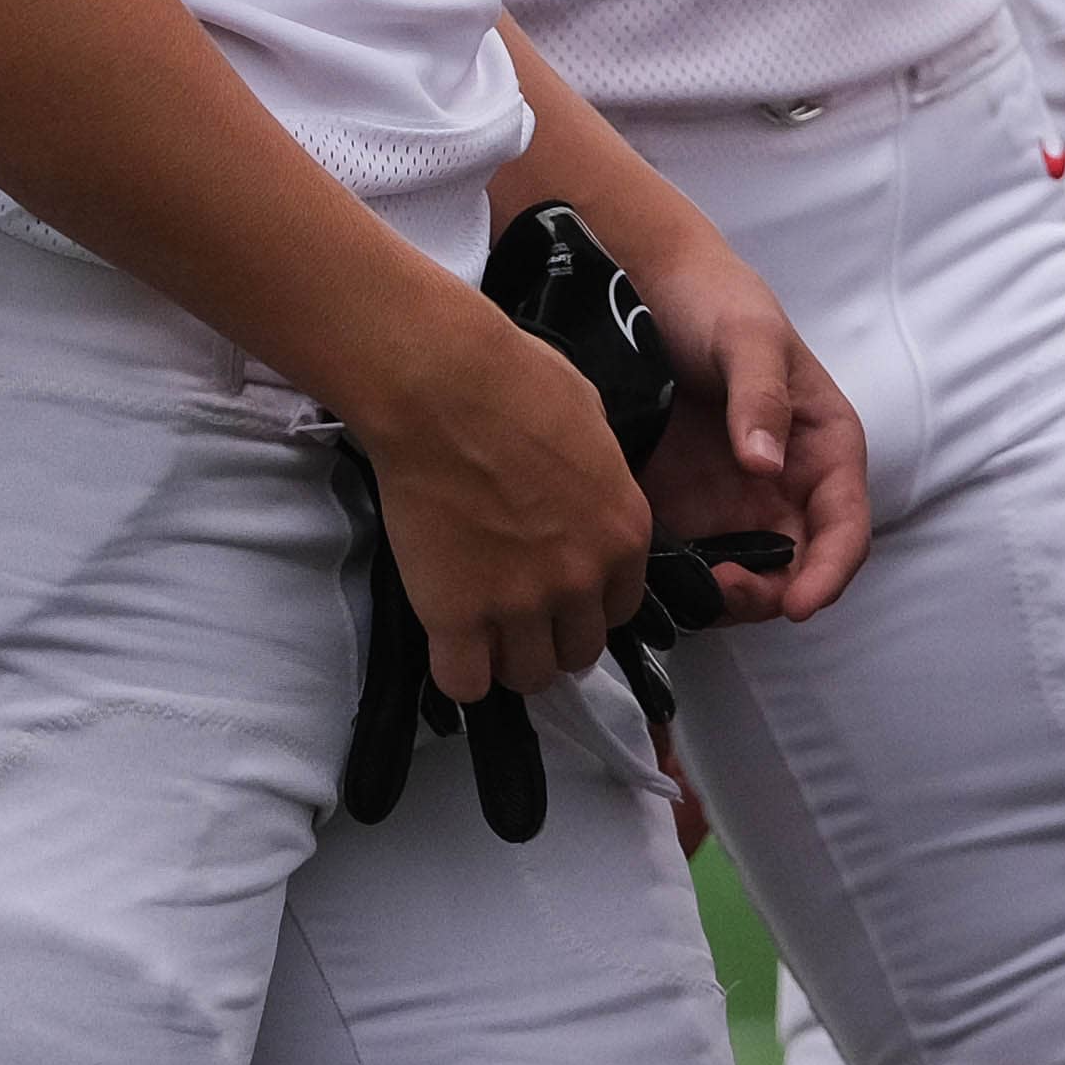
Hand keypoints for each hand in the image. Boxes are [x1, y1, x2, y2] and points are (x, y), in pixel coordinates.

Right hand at [341, 297, 655, 706]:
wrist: (442, 388)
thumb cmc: (517, 380)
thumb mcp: (591, 420)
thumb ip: (600, 473)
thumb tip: (586, 485)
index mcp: (623, 534)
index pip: (620, 610)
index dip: (586, 602)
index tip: (557, 587)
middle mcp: (581, 581)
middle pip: (578, 652)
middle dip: (550, 635)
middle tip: (515, 606)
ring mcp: (520, 604)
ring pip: (528, 676)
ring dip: (507, 657)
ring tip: (479, 626)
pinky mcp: (457, 616)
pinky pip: (464, 683)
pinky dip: (458, 670)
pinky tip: (448, 640)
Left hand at [611, 227, 869, 629]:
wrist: (646, 283)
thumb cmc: (715, 301)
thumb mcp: (747, 337)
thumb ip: (760, 397)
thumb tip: (766, 466)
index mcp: (824, 449)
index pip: (844, 528)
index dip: (829, 573)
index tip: (799, 605)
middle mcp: (785, 486)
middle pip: (796, 568)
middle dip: (769, 596)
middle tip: (722, 590)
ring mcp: (733, 502)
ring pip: (745, 578)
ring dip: (724, 598)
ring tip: (685, 585)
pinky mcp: (683, 508)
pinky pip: (689, 564)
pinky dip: (679, 583)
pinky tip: (652, 574)